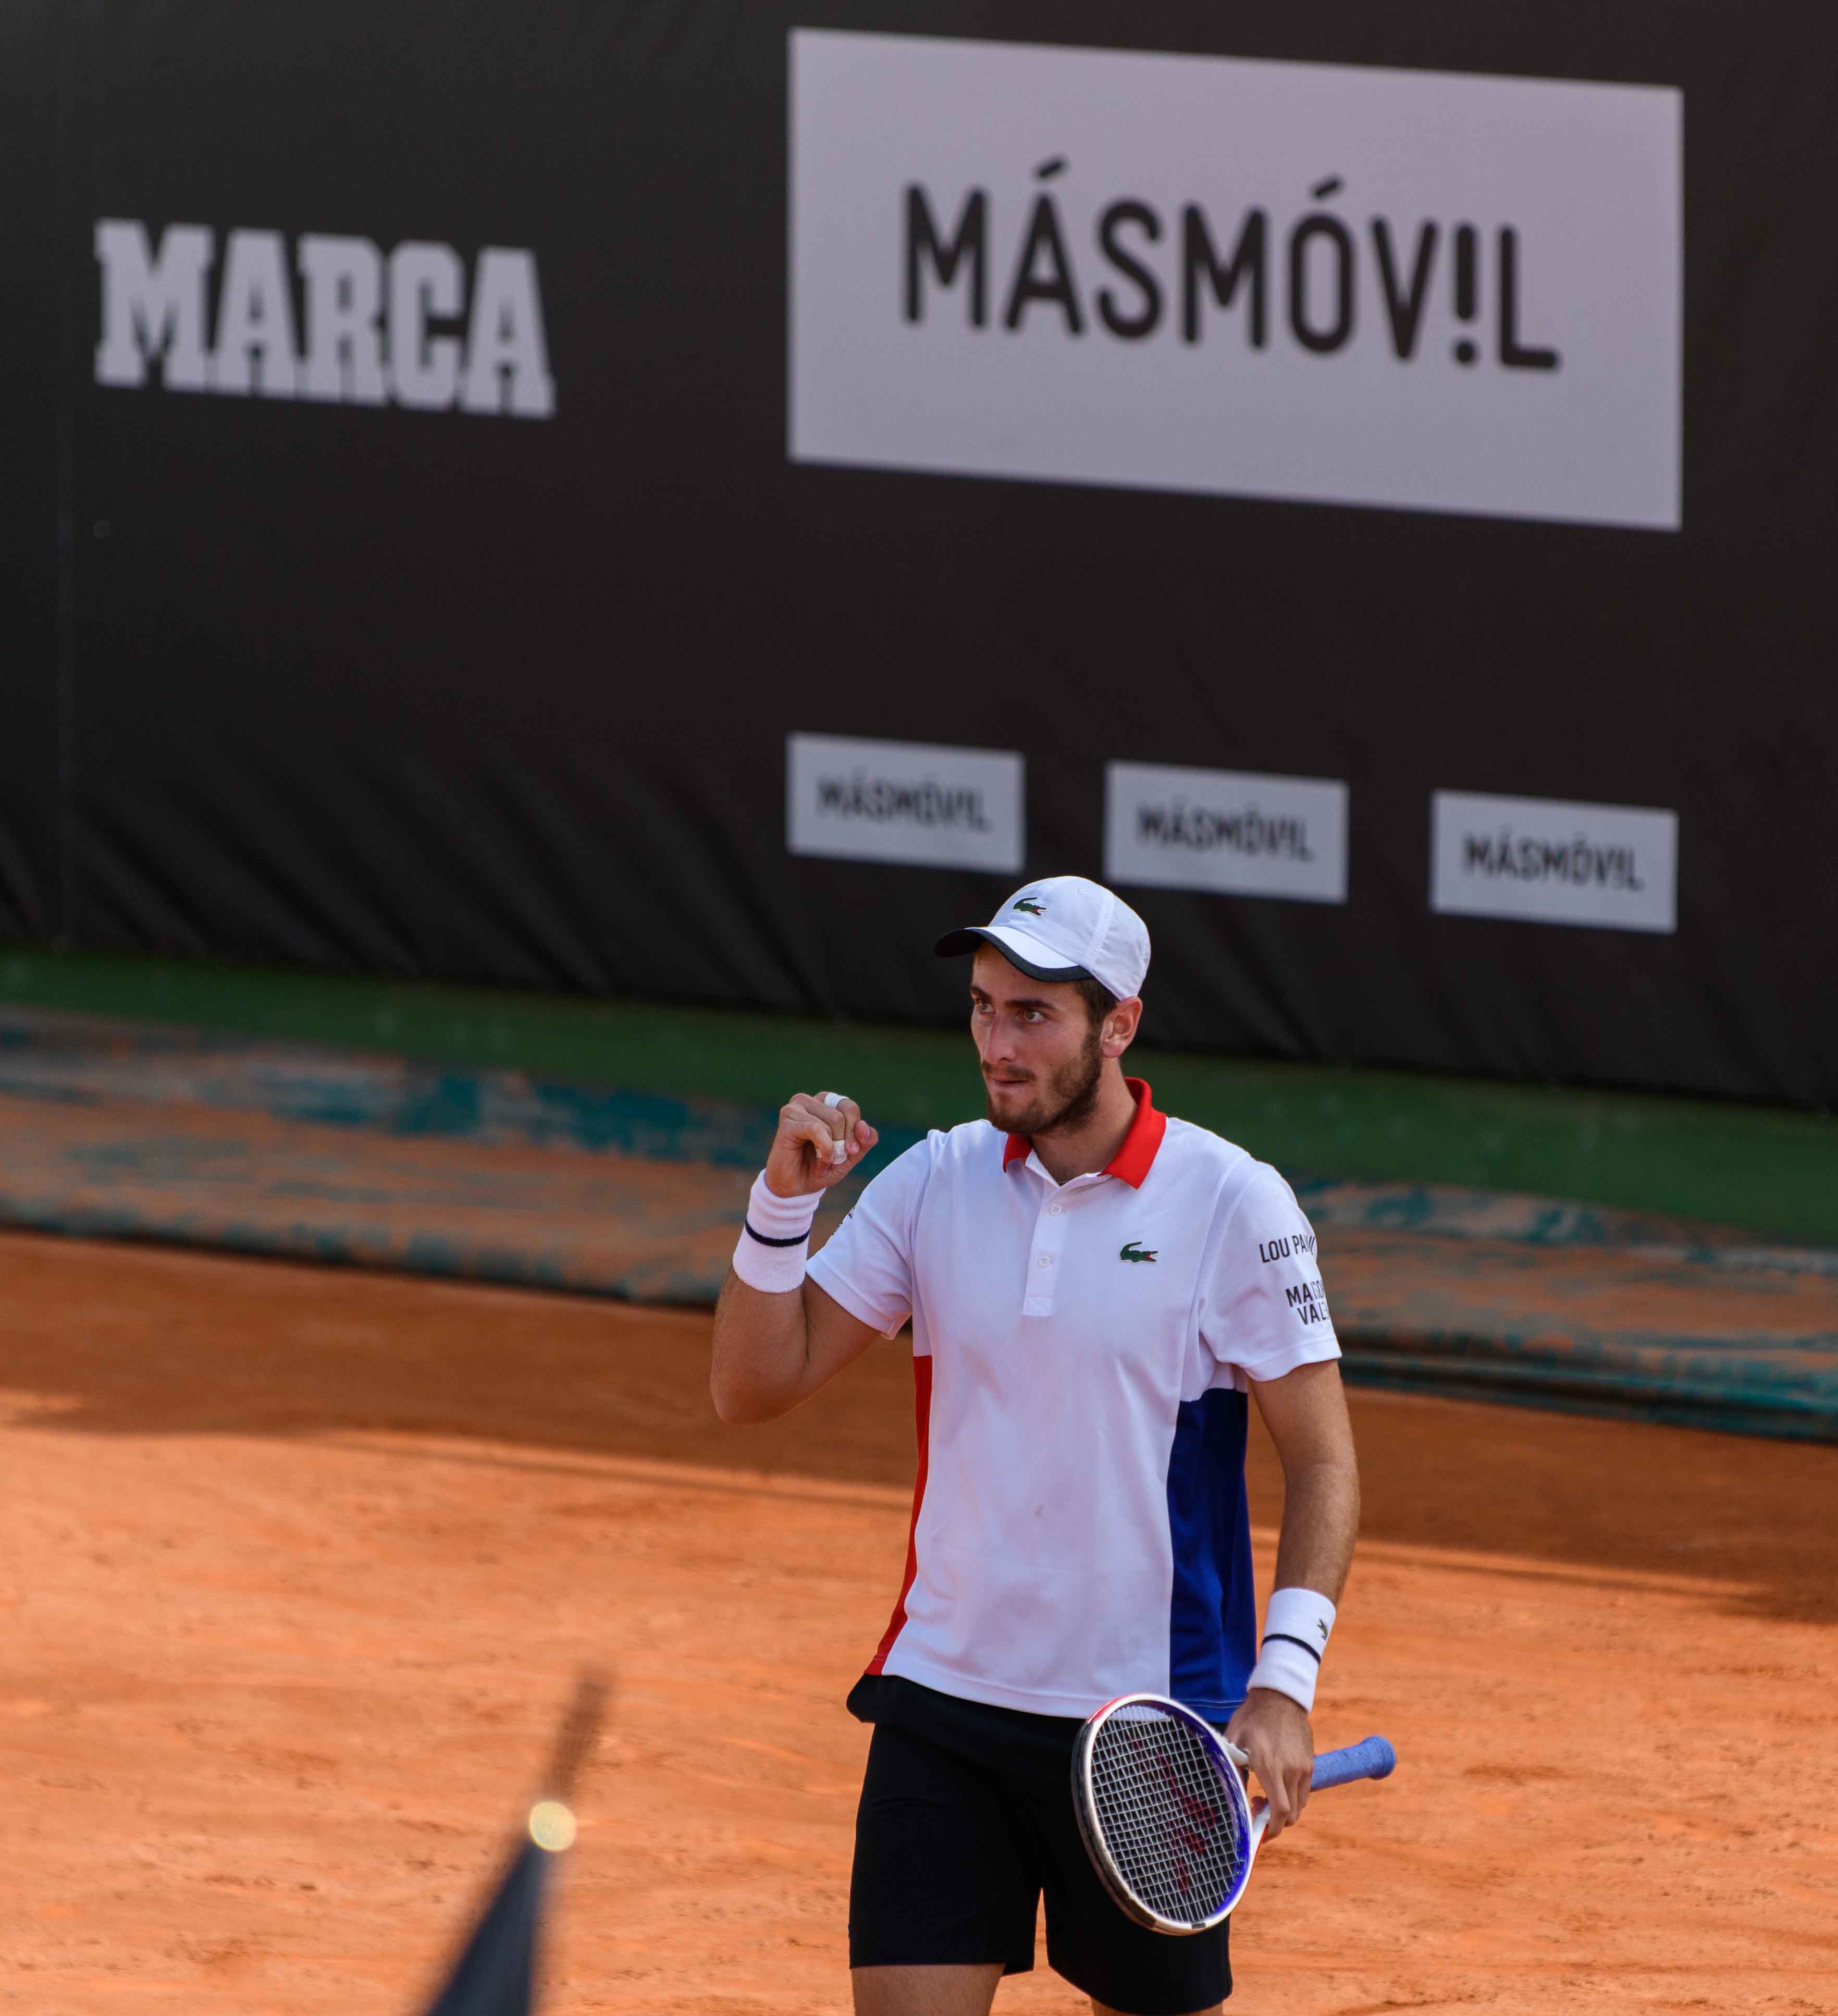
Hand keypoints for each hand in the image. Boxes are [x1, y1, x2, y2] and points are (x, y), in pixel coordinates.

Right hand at [763, 1091, 878, 1198]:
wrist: (795, 1188)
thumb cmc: (821, 1167)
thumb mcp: (851, 1155)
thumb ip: (865, 1140)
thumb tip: (864, 1126)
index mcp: (823, 1103)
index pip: (849, 1107)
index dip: (856, 1131)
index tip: (852, 1151)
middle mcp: (808, 1101)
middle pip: (843, 1114)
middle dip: (845, 1141)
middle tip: (837, 1159)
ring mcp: (795, 1109)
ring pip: (834, 1120)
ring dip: (834, 1149)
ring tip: (825, 1163)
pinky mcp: (787, 1122)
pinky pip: (817, 1129)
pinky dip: (825, 1149)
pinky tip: (821, 1164)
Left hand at [1223, 1688, 1312, 1841]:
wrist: (1279, 1696)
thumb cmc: (1251, 1718)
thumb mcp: (1234, 1741)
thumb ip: (1232, 1769)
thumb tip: (1231, 1796)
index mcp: (1271, 1766)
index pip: (1280, 1811)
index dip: (1272, 1830)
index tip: (1260, 1833)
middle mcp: (1292, 1770)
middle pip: (1292, 1814)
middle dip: (1275, 1822)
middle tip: (1257, 1808)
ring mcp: (1304, 1767)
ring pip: (1300, 1805)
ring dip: (1285, 1810)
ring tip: (1266, 1795)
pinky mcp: (1310, 1763)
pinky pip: (1305, 1792)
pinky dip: (1293, 1798)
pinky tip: (1278, 1784)